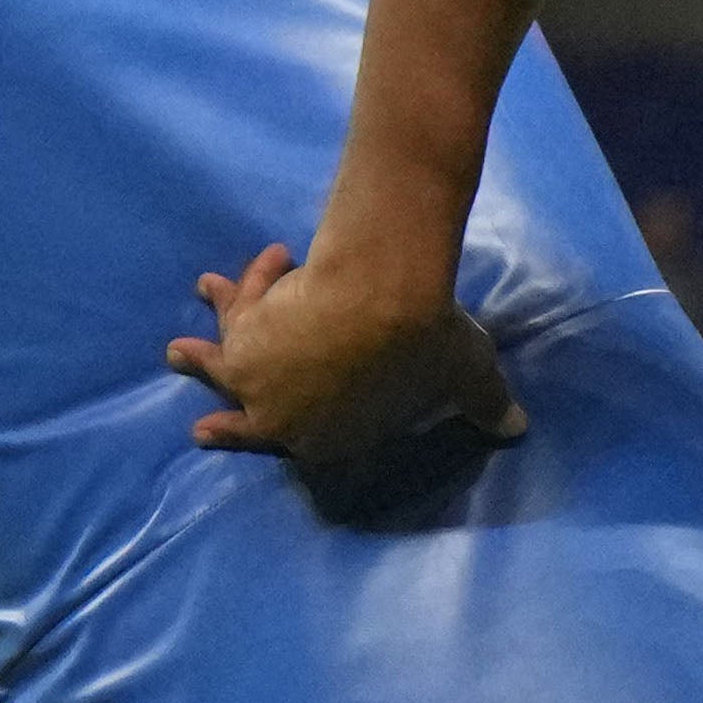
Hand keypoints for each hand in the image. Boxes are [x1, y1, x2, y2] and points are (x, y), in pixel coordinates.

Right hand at [168, 245, 525, 526]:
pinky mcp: (244, 324)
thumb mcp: (465, 379)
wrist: (382, 301)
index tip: (284, 429)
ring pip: (219, 359)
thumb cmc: (426, 348)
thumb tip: (517, 429)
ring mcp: (255, 372)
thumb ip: (486, 406)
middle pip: (243, 415)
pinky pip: (238, 303)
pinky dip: (248, 283)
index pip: (305, 444)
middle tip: (201, 427)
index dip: (300, 431)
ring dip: (203, 348)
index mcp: (327, 441)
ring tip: (184, 344)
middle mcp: (280, 414)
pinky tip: (271, 258)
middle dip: (222, 417)